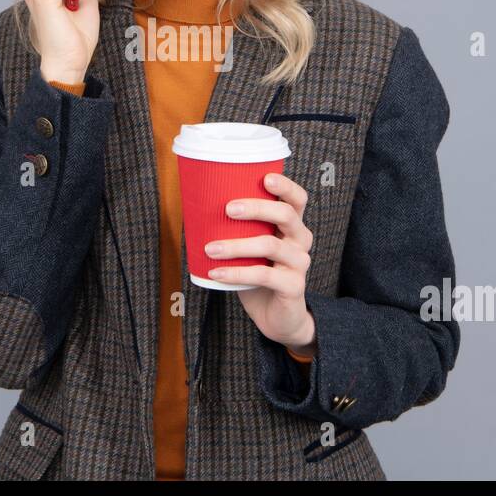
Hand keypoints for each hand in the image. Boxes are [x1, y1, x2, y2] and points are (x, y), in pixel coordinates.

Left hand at [205, 172, 316, 355]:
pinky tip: (216, 273)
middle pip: (286, 214)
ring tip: (210, 248)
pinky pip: (264, 275)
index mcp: (292, 225)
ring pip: (270, 245)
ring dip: (236, 245)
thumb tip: (195, 207)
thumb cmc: (259, 274)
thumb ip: (237, 229)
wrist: (277, 317)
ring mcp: (300, 263)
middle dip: (256, 207)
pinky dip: (237, 273)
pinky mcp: (293, 286)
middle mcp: (300, 240)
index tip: (265, 177)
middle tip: (228, 208)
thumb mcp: (251, 247)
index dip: (285, 185)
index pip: (297, 199)